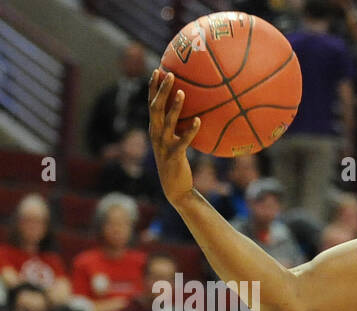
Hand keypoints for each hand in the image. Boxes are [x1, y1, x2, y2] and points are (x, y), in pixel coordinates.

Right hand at [149, 70, 199, 203]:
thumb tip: (194, 114)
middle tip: (170, 74)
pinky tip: (198, 121)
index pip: (151, 104)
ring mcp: (164, 145)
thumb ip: (179, 129)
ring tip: (183, 91)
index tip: (158, 70)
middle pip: (156, 107)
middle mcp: (156, 134)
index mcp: (155, 129)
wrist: (175, 189)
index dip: (152, 87)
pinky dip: (190, 130)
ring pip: (167, 121)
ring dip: (175, 105)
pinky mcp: (174, 155)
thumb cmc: (177, 164)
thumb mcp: (176, 144)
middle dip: (161, 89)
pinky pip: (183, 140)